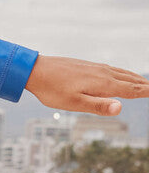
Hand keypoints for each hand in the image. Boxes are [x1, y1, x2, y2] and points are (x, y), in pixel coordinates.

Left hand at [25, 55, 148, 115]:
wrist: (35, 70)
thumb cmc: (52, 90)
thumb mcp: (74, 103)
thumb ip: (98, 106)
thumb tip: (121, 107)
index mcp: (103, 84)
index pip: (132, 89)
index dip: (147, 92)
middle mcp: (103, 73)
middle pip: (131, 80)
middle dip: (145, 85)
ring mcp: (95, 67)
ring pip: (122, 73)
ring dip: (136, 78)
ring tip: (145, 83)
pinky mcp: (88, 65)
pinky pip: (112, 69)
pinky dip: (123, 73)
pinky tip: (120, 75)